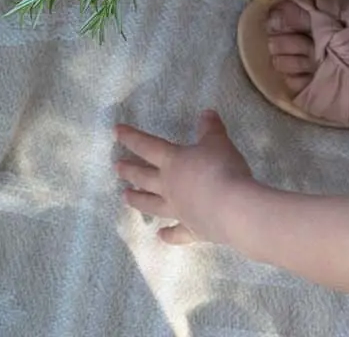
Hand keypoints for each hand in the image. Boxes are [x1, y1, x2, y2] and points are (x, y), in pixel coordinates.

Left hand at [115, 113, 261, 245]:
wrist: (233, 209)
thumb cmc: (222, 169)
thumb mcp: (218, 142)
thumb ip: (211, 128)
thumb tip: (207, 113)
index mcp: (173, 162)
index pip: (147, 145)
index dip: (131, 137)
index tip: (116, 132)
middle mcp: (169, 187)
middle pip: (144, 177)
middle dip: (129, 171)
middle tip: (116, 167)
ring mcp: (178, 210)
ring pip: (152, 205)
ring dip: (138, 201)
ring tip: (124, 198)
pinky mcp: (192, 230)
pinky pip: (177, 233)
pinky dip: (169, 235)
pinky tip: (161, 236)